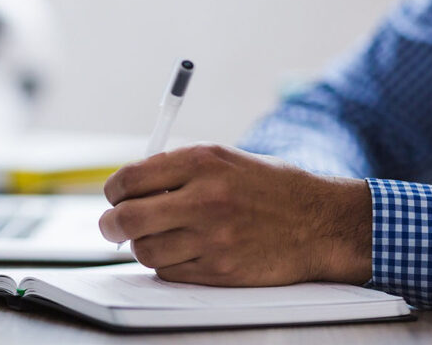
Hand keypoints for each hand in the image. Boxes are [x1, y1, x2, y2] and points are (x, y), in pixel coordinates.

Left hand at [99, 144, 371, 285]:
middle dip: (111, 224)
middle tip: (112, 226)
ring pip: (144, 250)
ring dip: (142, 246)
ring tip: (156, 237)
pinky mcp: (220, 270)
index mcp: (202, 161)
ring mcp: (212, 238)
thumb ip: (177, 169)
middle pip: (127, 218)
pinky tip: (182, 251)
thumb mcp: (225, 160)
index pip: (130, 179)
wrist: (320, 222)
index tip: (114, 196)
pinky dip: (167, 264)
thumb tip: (128, 188)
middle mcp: (205, 198)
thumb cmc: (270, 188)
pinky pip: (169, 272)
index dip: (113, 191)